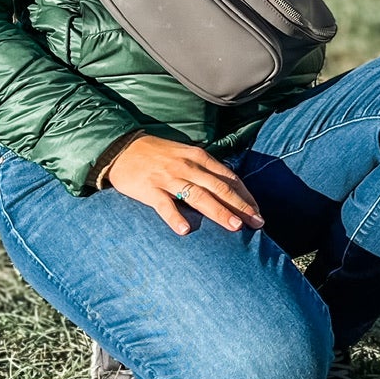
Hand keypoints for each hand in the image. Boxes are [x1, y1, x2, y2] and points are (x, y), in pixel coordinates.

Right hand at [105, 135, 263, 236]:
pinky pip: (164, 205)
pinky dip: (175, 217)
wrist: (122, 148)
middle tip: (257, 223)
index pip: (229, 177)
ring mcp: (169, 178)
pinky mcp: (150, 189)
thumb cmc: (157, 154)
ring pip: (198, 196)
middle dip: (240, 205)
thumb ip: (204, 169)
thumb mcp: (185, 154)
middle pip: (219, 188)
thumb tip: (228, 187)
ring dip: (218, 211)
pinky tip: (185, 231)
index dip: (245, 195)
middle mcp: (187, 166)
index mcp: (198, 157)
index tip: (257, 211)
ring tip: (234, 226)